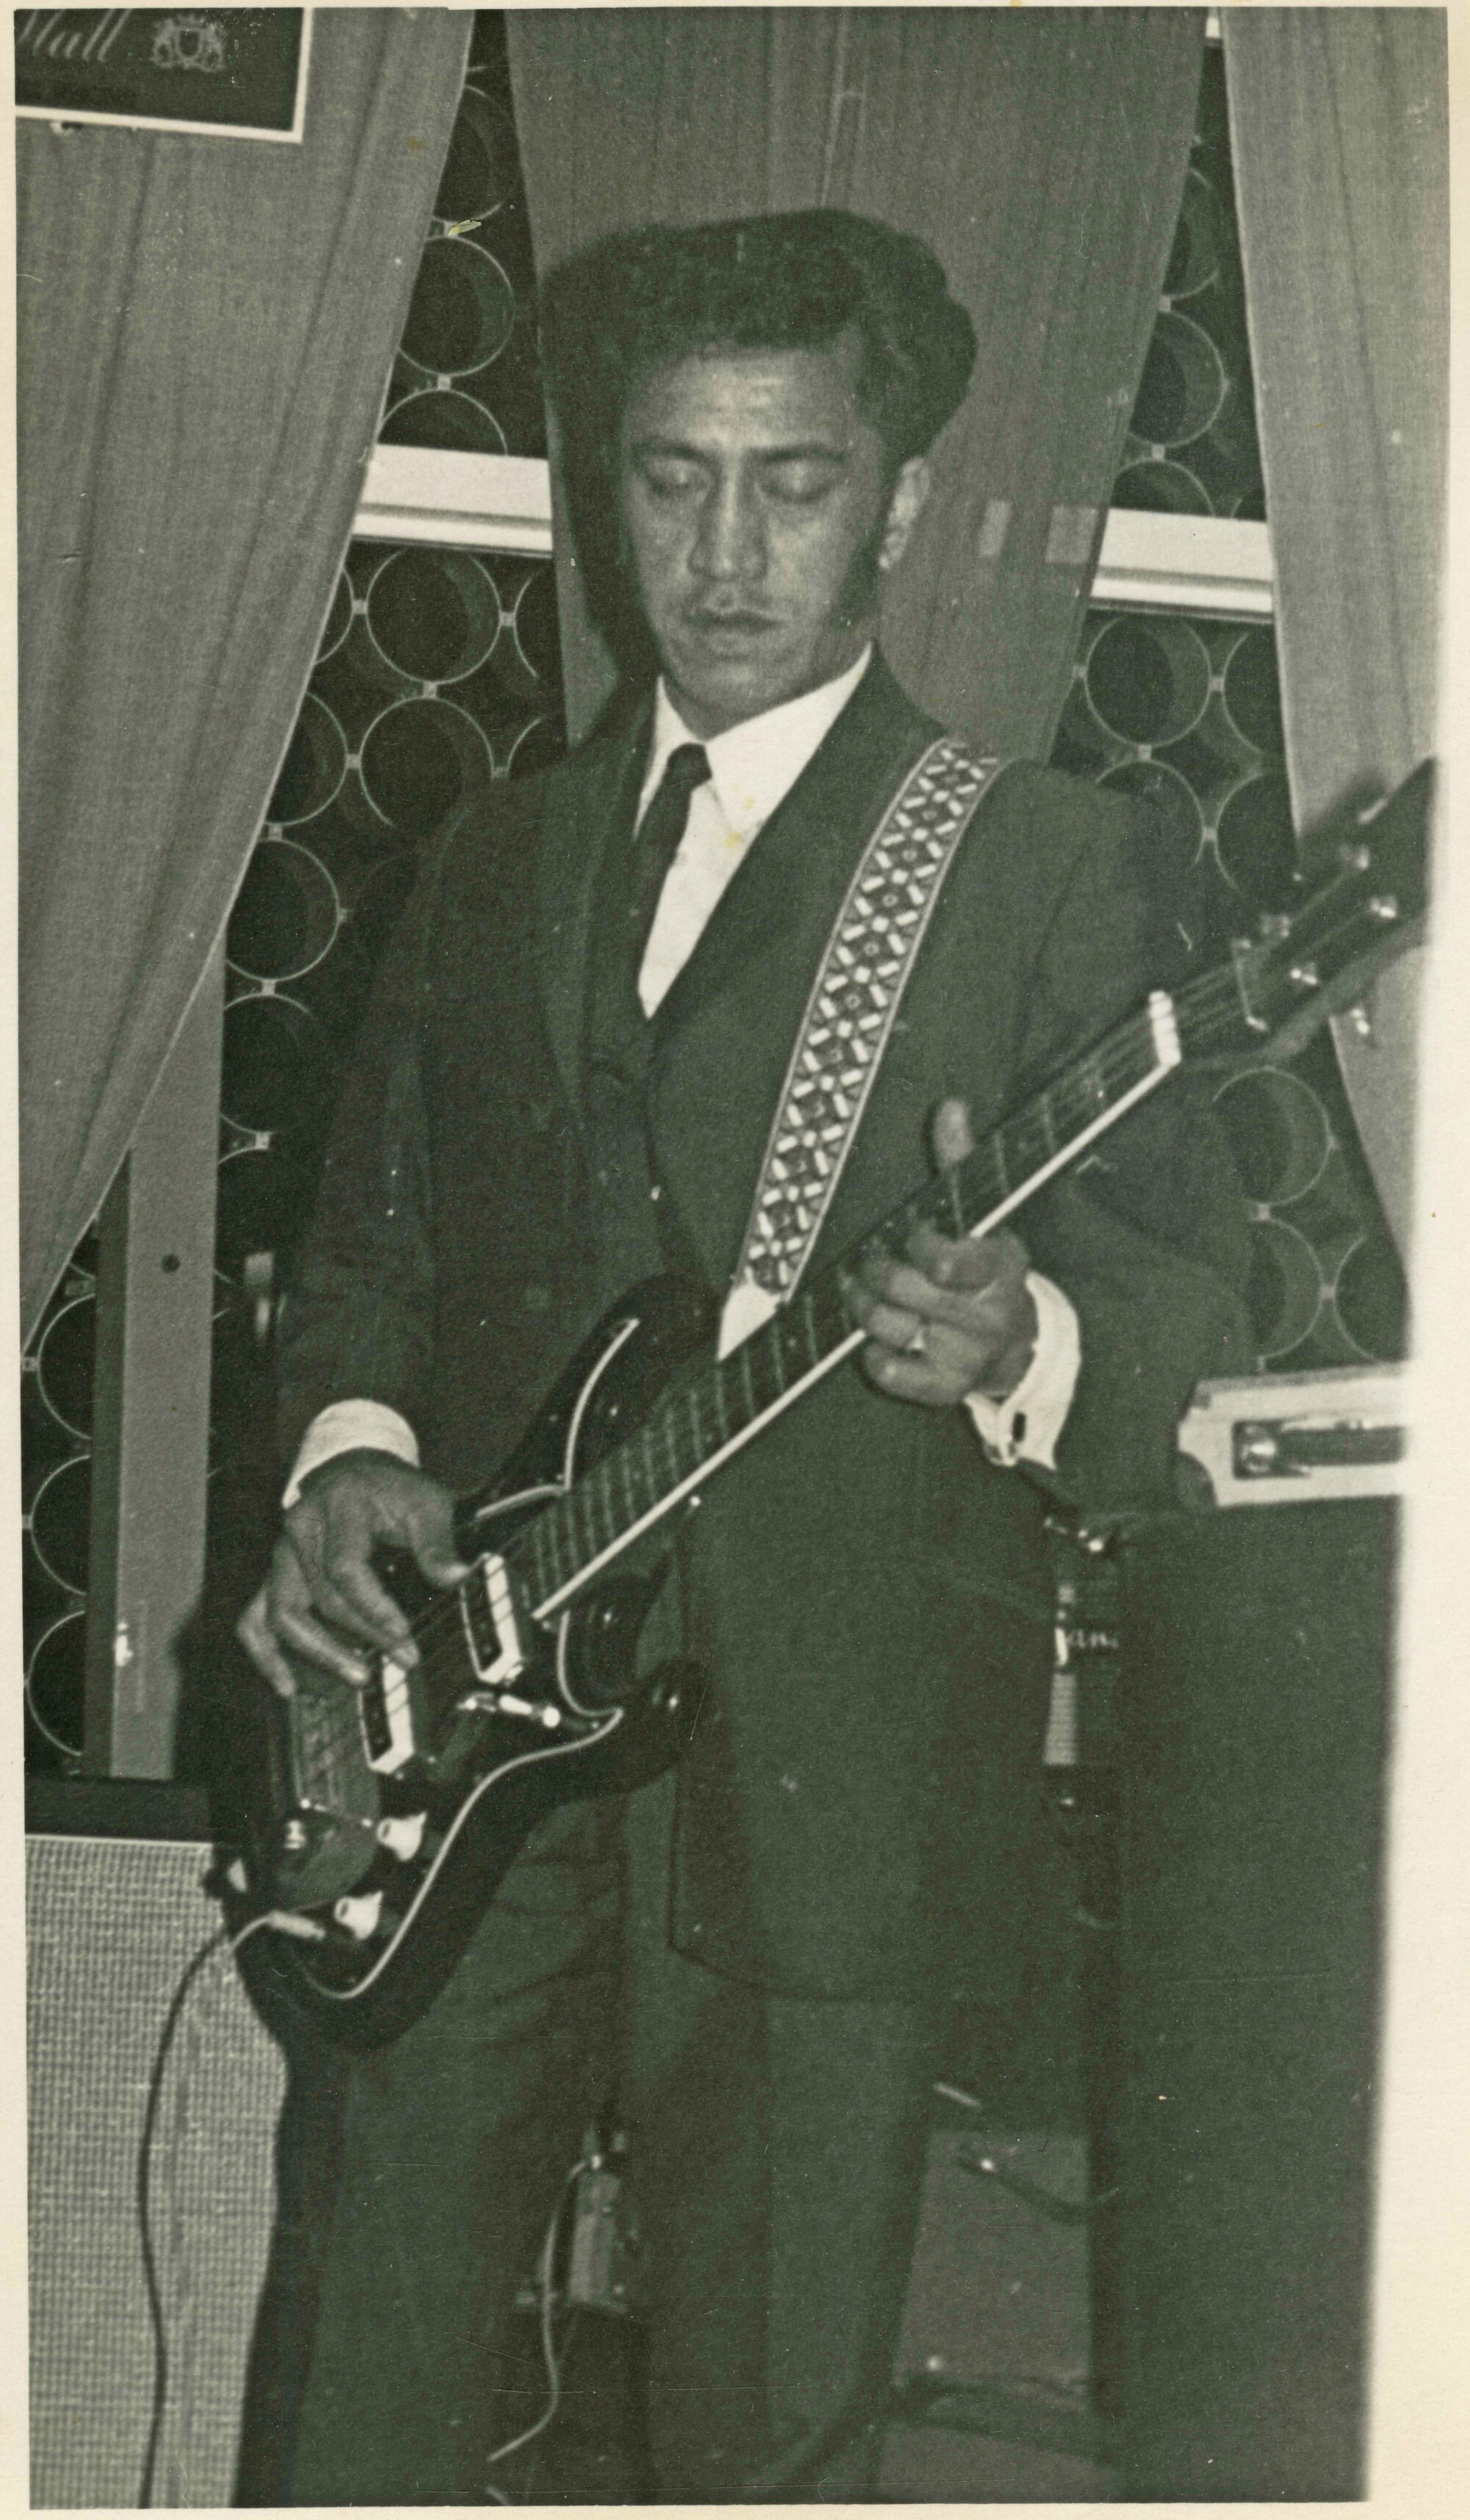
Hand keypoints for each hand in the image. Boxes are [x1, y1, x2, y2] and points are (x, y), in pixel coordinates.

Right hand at [236, 1450, 469, 1698]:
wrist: (354, 1471)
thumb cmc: (392, 1490)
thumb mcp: (424, 1502)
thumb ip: (437, 1541)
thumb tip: (457, 1576)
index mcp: (337, 1508)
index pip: (345, 1568)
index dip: (373, 1607)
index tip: (404, 1634)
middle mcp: (300, 1531)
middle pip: (322, 1597)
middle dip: (365, 1634)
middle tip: (404, 1659)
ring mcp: (281, 1556)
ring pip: (283, 1613)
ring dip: (319, 1653)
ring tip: (358, 1676)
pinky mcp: (273, 1576)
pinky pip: (253, 1619)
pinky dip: (266, 1654)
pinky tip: (289, 1685)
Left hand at [846, 1099, 1037, 1408]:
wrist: (1016, 1340)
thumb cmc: (986, 1268)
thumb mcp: (981, 1215)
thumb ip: (960, 1162)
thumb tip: (950, 1107)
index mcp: (997, 1266)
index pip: (947, 1260)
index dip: (918, 1245)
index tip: (912, 1235)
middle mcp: (985, 1312)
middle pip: (905, 1289)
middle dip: (874, 1271)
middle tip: (866, 1263)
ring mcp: (966, 1352)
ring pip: (890, 1327)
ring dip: (864, 1308)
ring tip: (860, 1294)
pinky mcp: (946, 1386)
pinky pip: (894, 1375)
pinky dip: (877, 1358)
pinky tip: (879, 1342)